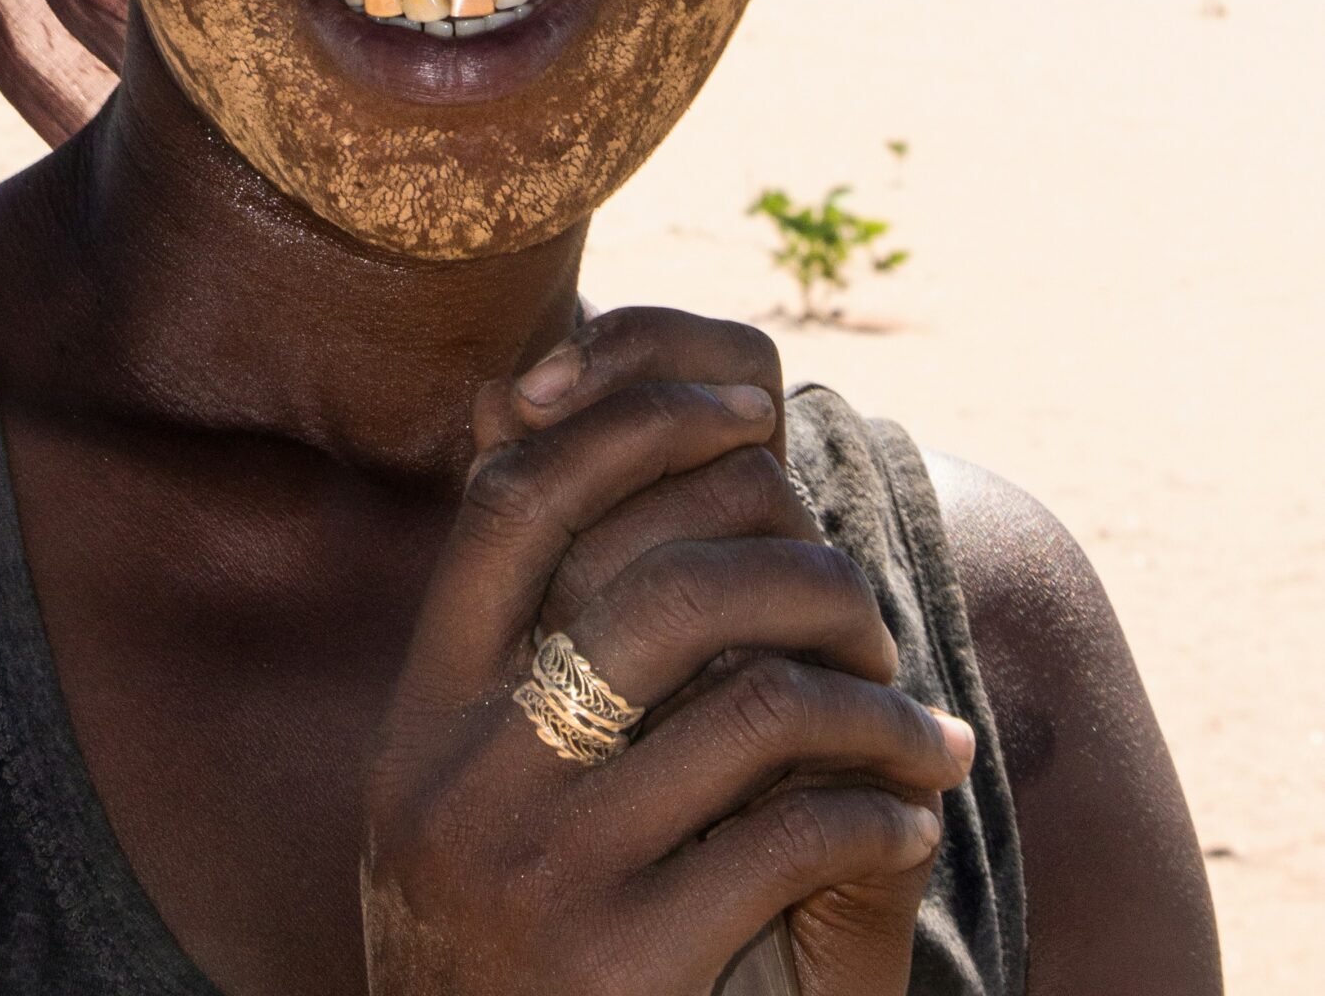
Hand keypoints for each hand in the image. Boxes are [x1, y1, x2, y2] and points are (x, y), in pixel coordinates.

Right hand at [362, 309, 972, 994]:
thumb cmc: (499, 939)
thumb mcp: (457, 781)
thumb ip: (502, 635)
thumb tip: (529, 409)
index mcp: (421, 710)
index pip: (514, 501)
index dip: (632, 425)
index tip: (743, 404)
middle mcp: (462, 780)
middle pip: (657, 587)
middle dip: (798, 573)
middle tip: (869, 610)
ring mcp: (541, 878)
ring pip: (755, 707)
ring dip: (873, 708)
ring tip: (920, 732)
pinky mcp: (626, 971)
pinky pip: (798, 839)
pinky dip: (881, 816)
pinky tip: (905, 824)